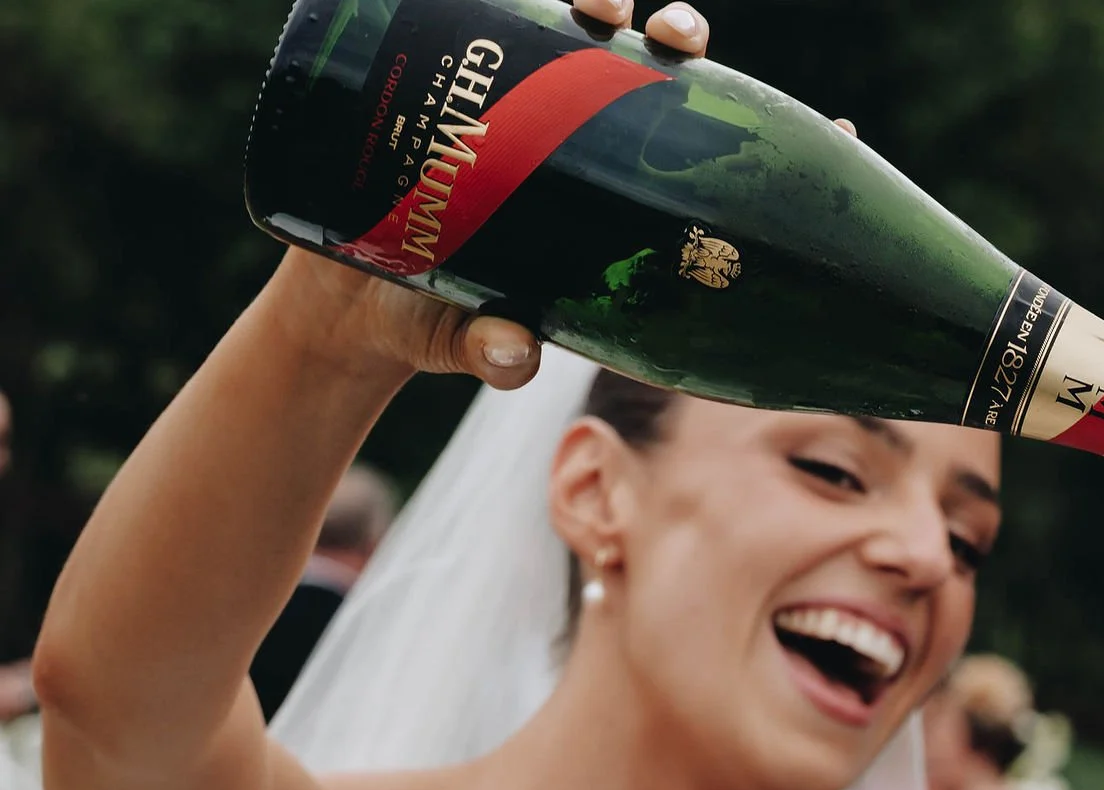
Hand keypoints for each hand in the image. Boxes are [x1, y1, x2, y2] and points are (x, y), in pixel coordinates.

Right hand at [268, 0, 711, 397]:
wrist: (340, 308)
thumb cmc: (429, 321)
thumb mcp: (462, 340)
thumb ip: (492, 353)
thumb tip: (514, 357)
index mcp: (578, 173)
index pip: (641, 100)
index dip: (672, 57)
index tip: (679, 44)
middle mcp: (533, 116)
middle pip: (590, 35)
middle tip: (604, 6)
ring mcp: (471, 90)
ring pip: (515, 8)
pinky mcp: (406, 75)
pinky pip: (430, 11)